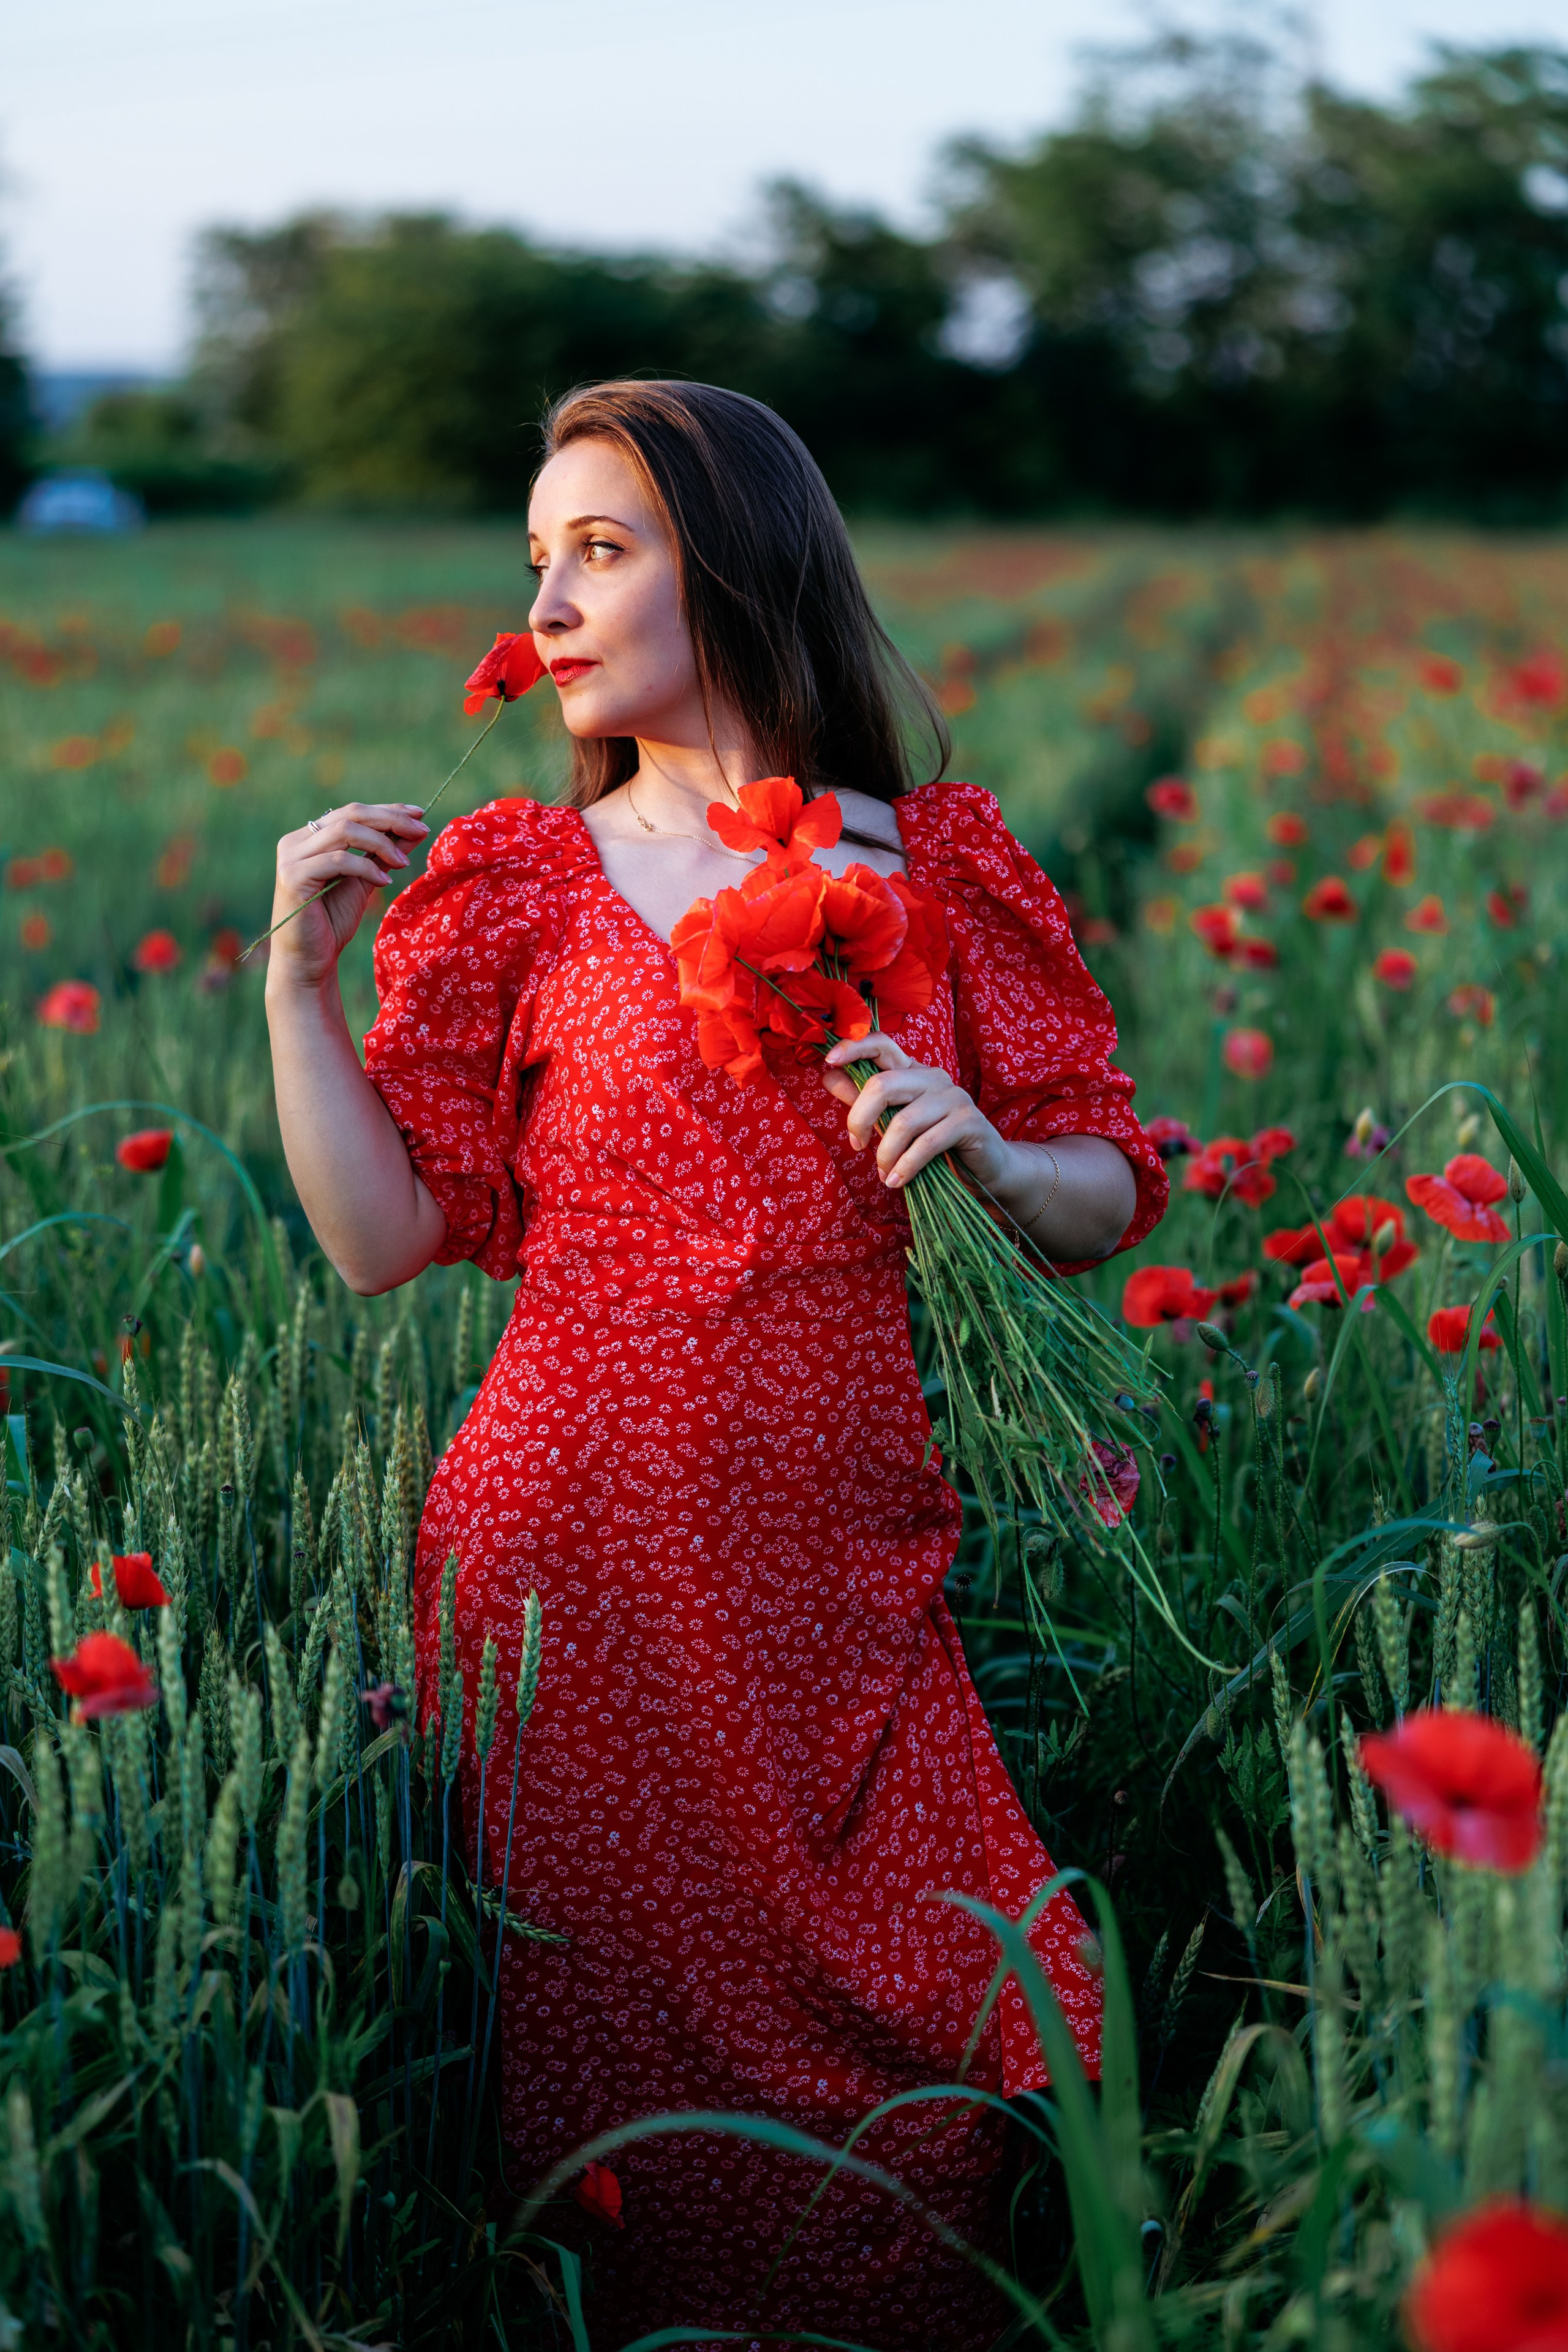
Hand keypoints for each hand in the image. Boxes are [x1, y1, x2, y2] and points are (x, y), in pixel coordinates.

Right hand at [266, 802, 428, 988]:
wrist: (308, 961)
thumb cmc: (333, 922)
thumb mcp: (365, 881)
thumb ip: (383, 854)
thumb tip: (415, 831)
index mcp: (309, 838)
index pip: (352, 812)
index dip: (387, 810)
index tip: (420, 814)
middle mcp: (295, 842)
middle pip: (350, 814)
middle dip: (390, 819)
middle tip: (421, 829)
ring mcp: (291, 857)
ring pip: (344, 830)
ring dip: (381, 843)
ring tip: (403, 864)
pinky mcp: (292, 877)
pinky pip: (337, 861)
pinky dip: (366, 868)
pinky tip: (385, 881)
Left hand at [821, 1031, 1009, 1190]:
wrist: (984, 1170)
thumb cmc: (934, 1146)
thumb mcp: (893, 1123)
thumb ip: (864, 1100)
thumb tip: (829, 1076)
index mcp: (912, 1071)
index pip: (882, 1045)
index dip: (854, 1048)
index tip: (829, 1061)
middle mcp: (933, 1077)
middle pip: (883, 1084)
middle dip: (860, 1118)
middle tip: (857, 1145)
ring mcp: (953, 1097)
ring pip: (903, 1121)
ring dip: (886, 1154)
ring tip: (885, 1175)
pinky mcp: (968, 1122)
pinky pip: (926, 1143)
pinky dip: (906, 1166)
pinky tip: (897, 1181)